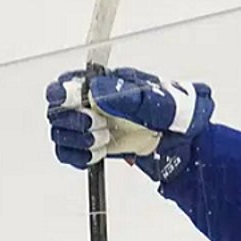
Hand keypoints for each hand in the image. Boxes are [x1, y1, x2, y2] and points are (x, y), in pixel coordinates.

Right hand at [46, 67, 213, 178]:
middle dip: (74, 121)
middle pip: (56, 111)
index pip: (65, 84)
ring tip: (105, 140)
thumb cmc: (174, 114)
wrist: (185, 142)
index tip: (82, 106)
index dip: (64, 96)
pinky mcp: (90, 146)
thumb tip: (96, 92)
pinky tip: (98, 154)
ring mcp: (87, 125)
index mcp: (102, 83)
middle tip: (100, 127)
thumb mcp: (160, 102)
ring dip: (79, 140)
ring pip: (59, 133)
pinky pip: (67, 153)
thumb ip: (128, 97)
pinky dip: (78, 156)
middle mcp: (89, 103)